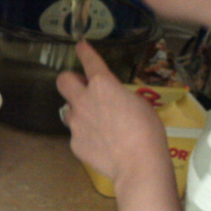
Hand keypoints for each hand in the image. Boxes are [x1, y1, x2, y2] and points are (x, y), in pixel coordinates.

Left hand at [56, 41, 167, 185]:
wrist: (138, 164)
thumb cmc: (147, 131)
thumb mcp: (139, 103)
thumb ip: (119, 95)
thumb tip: (112, 98)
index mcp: (103, 85)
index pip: (89, 61)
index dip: (84, 51)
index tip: (80, 46)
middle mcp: (84, 100)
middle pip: (63, 81)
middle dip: (70, 80)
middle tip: (82, 87)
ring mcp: (76, 122)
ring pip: (68, 110)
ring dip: (79, 111)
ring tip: (97, 123)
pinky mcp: (74, 142)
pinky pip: (77, 134)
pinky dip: (86, 136)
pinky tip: (101, 145)